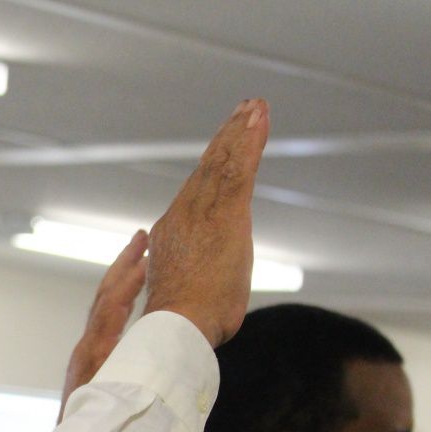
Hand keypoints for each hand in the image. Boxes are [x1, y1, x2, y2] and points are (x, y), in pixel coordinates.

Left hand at [60, 230, 147, 419]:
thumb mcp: (107, 409)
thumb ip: (119, 386)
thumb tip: (140, 369)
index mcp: (93, 356)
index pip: (110, 309)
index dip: (127, 283)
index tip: (146, 259)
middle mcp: (88, 349)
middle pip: (106, 297)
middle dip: (124, 265)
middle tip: (142, 237)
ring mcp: (89, 353)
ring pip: (106, 305)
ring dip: (124, 277)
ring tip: (141, 253)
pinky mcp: (93, 360)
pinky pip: (109, 319)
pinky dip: (123, 297)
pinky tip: (135, 290)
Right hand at [145, 99, 269, 346]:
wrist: (177, 325)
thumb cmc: (185, 322)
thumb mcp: (189, 292)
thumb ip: (197, 276)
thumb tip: (204, 281)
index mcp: (172, 233)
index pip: (198, 191)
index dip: (213, 163)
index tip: (226, 141)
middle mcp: (183, 214)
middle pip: (209, 168)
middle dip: (227, 136)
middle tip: (246, 109)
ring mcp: (202, 211)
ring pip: (223, 161)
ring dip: (240, 130)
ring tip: (256, 106)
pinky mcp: (225, 212)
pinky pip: (238, 167)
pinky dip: (249, 140)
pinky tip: (258, 117)